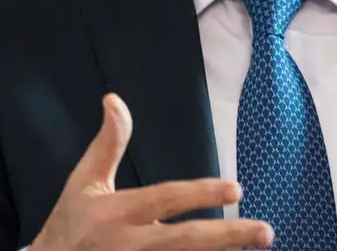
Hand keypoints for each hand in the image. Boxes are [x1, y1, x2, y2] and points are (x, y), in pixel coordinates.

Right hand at [31, 93, 273, 250]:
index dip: (201, 195)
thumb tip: (114, 99)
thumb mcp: (84, 183)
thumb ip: (107, 145)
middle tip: (266, 233)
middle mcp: (129, 246)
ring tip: (256, 249)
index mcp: (116, 214)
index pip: (166, 200)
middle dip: (228, 236)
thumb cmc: (70, 225)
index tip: (237, 189)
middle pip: (185, 242)